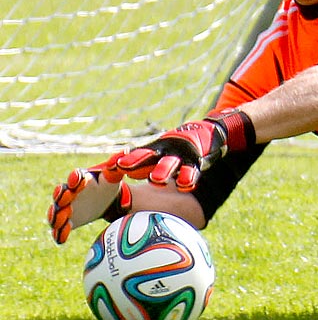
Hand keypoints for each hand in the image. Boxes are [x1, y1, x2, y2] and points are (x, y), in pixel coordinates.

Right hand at [47, 158, 130, 243]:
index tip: (77, 179)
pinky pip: (60, 229)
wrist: (109, 200)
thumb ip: (116, 166)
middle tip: (65, 199)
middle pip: (60, 195)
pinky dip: (59, 233)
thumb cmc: (109, 184)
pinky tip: (61, 239)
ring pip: (56, 212)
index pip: (75, 177)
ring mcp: (67, 208)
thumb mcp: (113, 175)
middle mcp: (70, 193)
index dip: (75, 178)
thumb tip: (125, 152)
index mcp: (81, 179)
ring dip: (56, 216)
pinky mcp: (69, 221)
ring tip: (60, 221)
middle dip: (61, 196)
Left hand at [113, 110, 253, 190]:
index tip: (107, 166)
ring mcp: (181, 155)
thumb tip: (112, 171)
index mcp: (153, 150)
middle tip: (121, 167)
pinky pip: (192, 171)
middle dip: (135, 161)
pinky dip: (188, 178)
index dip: (122, 160)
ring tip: (155, 181)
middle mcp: (165, 151)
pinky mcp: (197, 161)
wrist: (209, 132)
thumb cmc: (176, 148)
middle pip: (148, 156)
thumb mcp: (156, 152)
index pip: (134, 154)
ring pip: (170, 164)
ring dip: (162, 171)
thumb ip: (137, 165)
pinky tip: (183, 186)